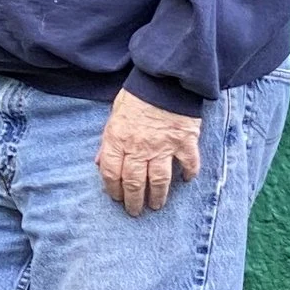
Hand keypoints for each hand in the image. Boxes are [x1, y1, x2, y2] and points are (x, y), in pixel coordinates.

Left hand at [97, 89, 202, 216]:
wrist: (164, 78)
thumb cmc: (137, 95)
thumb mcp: (114, 115)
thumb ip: (108, 142)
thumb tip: (100, 162)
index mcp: (119, 139)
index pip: (112, 173)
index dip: (113, 190)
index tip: (117, 198)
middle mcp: (139, 147)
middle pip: (135, 183)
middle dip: (134, 201)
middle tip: (135, 211)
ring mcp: (163, 146)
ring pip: (159, 180)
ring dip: (158, 196)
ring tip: (157, 205)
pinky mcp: (184, 141)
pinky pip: (188, 163)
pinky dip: (189, 174)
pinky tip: (187, 180)